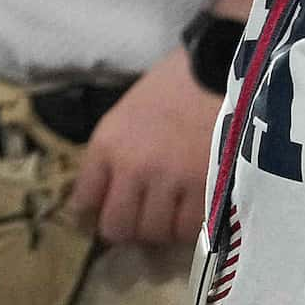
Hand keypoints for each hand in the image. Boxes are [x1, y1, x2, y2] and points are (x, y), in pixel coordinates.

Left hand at [66, 48, 219, 246]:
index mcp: (108, 144)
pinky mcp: (208, 191)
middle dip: (125, 228)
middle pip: (118, 227)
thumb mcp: (124, 115)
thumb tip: (102, 196)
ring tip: (167, 212)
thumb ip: (111, 156)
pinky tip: (189, 210)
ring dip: (159, 228)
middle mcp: (134, 168)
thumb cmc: (170, 88)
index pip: (84, 200)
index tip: (97, 216)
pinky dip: (188, 226)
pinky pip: (190, 230)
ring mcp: (172, 182)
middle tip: (136, 219)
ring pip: (155, 233)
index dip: (89, 214)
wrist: (219, 71)